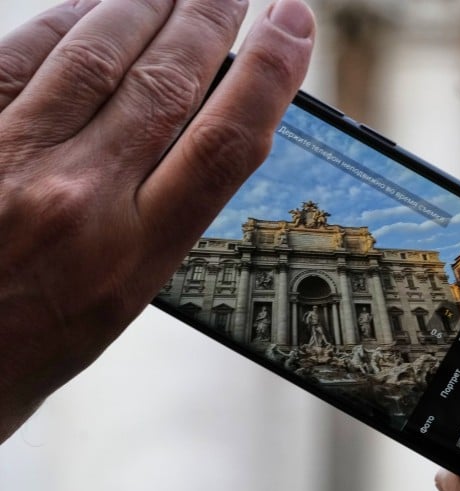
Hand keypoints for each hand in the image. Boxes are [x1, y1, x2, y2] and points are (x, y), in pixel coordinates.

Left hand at [0, 0, 314, 439]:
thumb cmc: (17, 350)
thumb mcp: (115, 300)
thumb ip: (156, 219)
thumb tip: (192, 132)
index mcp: (128, 259)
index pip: (223, 145)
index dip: (270, 73)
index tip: (293, 24)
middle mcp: (74, 201)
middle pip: (165, 83)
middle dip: (209, 18)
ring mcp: (7, 161)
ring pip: (93, 57)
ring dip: (145, 6)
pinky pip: (17, 58)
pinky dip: (65, 22)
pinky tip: (93, 7)